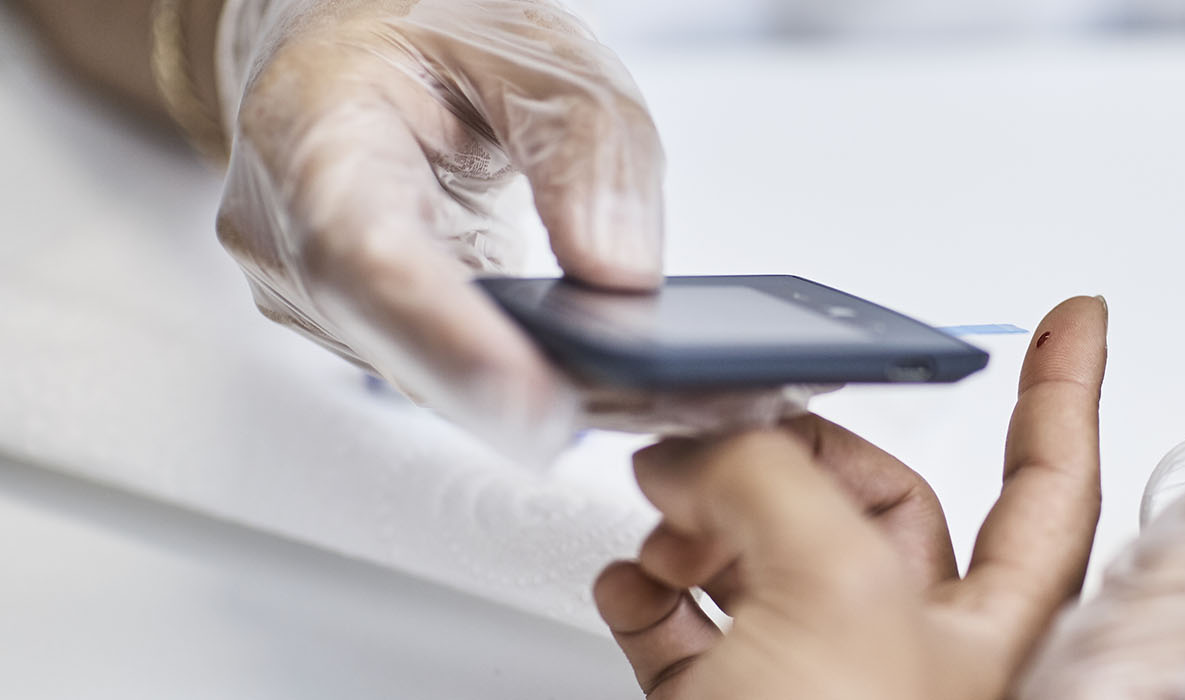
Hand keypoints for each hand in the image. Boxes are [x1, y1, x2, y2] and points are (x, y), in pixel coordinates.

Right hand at [213, 0, 806, 458]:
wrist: (340, 46)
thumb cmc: (421, 32)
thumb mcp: (525, 39)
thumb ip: (582, 136)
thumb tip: (623, 272)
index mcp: (312, 140)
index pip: (372, 264)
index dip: (457, 346)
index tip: (543, 401)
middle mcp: (298, 246)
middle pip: (421, 355)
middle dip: (558, 396)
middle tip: (686, 408)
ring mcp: (332, 306)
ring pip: (456, 386)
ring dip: (581, 401)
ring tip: (711, 400)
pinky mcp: (385, 338)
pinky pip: (474, 380)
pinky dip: (566, 387)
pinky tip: (661, 391)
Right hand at [593, 296, 1108, 699]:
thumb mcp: (833, 600)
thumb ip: (773, 482)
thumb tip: (710, 446)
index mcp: (1005, 628)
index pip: (1053, 480)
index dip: (1061, 389)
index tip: (1074, 317)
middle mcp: (923, 657)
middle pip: (876, 504)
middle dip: (794, 454)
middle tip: (728, 430)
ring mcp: (826, 691)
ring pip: (775, 560)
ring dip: (707, 522)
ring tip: (662, 515)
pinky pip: (699, 632)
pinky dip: (658, 595)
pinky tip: (632, 583)